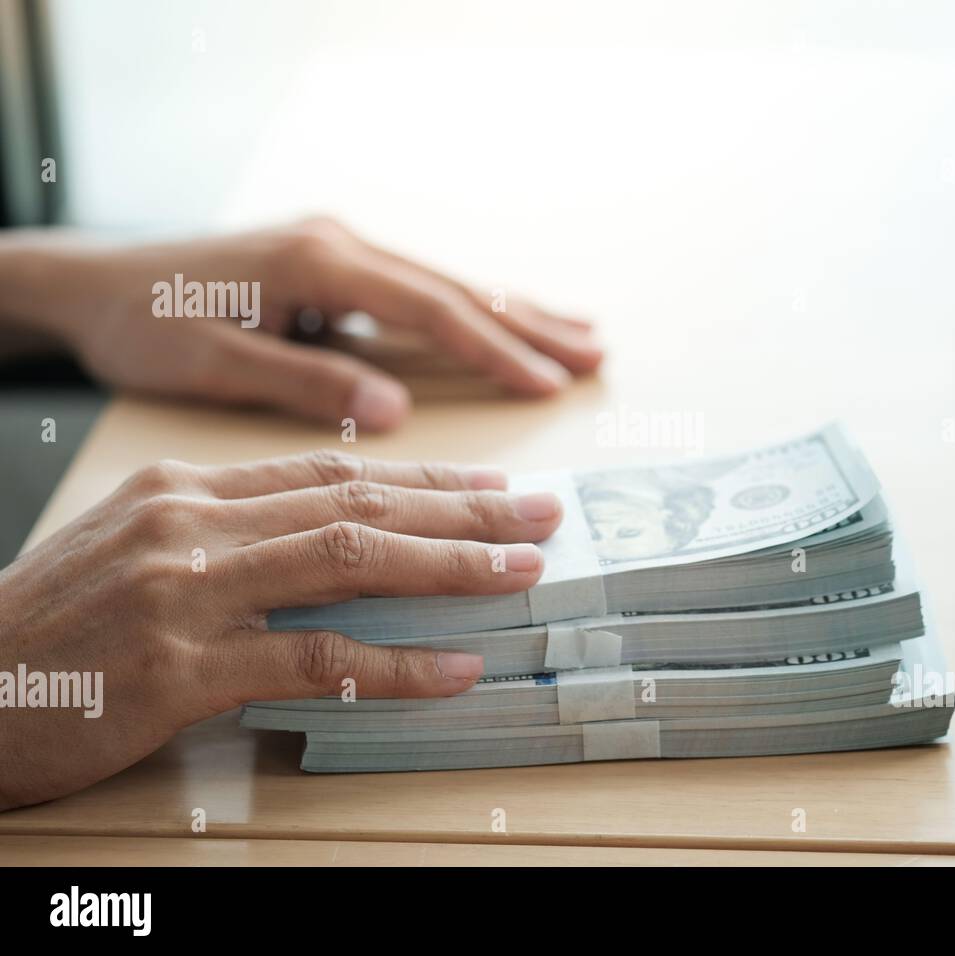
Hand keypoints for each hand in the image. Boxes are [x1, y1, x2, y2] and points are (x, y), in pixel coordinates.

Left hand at [0, 218, 602, 428]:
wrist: (92, 280)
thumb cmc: (144, 324)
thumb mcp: (213, 363)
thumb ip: (306, 383)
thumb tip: (394, 411)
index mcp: (318, 265)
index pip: (430, 310)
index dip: (494, 350)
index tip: (548, 383)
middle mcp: (338, 245)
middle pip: (455, 286)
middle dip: (529, 324)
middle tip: (594, 355)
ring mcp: (337, 248)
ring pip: (444, 282)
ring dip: (512, 310)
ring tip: (578, 333)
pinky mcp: (330, 263)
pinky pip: (418, 286)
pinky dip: (469, 306)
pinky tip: (499, 316)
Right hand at [0, 450, 562, 810]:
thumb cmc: (53, 627)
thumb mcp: (138, 550)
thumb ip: (232, 535)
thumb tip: (339, 542)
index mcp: (186, 488)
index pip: (333, 470)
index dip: (425, 478)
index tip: (494, 486)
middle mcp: (190, 521)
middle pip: (358, 500)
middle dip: (464, 506)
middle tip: (543, 513)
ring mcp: (186, 589)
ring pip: (350, 560)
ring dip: (451, 565)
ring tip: (525, 570)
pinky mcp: (180, 666)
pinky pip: (315, 658)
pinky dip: (395, 664)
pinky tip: (455, 667)